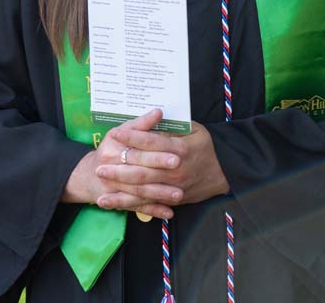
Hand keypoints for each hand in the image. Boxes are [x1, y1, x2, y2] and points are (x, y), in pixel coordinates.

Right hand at [62, 109, 174, 219]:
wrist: (89, 175)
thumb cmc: (111, 148)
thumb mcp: (122, 131)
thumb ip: (141, 123)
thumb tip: (159, 112)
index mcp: (113, 146)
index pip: (138, 148)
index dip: (157, 152)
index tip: (177, 154)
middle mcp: (110, 166)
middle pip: (138, 170)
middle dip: (159, 170)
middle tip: (180, 171)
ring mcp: (112, 186)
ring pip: (139, 191)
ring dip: (160, 194)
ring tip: (179, 194)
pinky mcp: (117, 201)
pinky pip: (137, 207)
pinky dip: (153, 210)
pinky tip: (169, 212)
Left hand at [96, 118, 228, 210]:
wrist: (224, 173)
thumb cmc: (206, 146)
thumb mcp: (194, 129)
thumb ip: (172, 127)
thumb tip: (152, 119)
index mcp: (180, 149)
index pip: (152, 143)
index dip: (133, 138)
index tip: (116, 134)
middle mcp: (175, 171)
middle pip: (143, 169)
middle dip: (119, 167)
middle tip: (100, 165)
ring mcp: (172, 188)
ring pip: (142, 189)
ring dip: (119, 187)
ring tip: (100, 185)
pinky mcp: (171, 200)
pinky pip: (145, 203)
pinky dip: (126, 204)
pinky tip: (109, 203)